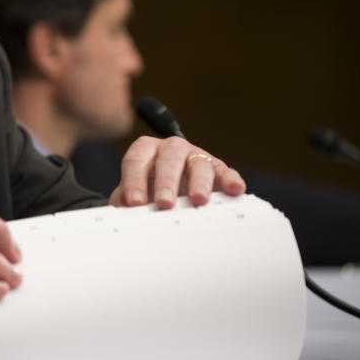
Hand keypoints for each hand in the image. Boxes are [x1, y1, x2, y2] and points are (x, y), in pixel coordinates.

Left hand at [109, 135, 245, 208]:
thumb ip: (125, 199)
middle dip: (166, 182)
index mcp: (145, 150)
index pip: (136, 161)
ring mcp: (195, 156)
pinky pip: (225, 172)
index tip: (134, 202)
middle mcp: (170, 149)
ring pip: (198, 164)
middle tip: (164, 203)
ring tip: (198, 200)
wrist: (170, 191)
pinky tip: (235, 190)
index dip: (134, 181)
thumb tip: (125, 209)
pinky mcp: (217, 168)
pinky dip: (231, 180)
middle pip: (168, 159)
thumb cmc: (148, 190)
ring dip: (199, 183)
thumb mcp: (133, 194)